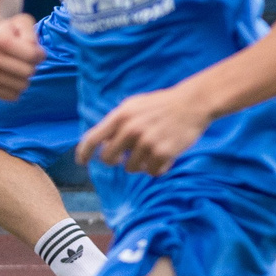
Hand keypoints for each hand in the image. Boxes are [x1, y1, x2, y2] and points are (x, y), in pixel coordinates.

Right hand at [0, 14, 44, 101]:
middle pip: (28, 72)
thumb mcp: (22, 23)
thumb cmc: (8, 32)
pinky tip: (13, 80)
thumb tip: (36, 53)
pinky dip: (17, 90)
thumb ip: (32, 33)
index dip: (39, 54)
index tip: (34, 50)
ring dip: (25, 79)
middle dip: (32, 66)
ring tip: (18, 69)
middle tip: (25, 61)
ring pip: (21, 87)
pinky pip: (11, 97)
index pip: (32, 56)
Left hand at [77, 84, 213, 175]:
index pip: (92, 139)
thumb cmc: (162, 105)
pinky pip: (152, 172)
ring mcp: (146, 142)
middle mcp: (130, 129)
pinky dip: (157, 168)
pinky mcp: (163, 153)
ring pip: (131, 168)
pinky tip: (165, 158)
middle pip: (108, 159)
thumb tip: (100, 143)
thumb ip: (116, 122)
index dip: (83, 153)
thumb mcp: (134, 105)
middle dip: (115, 161)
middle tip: (126, 157)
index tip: (82, 162)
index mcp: (120, 116)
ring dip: (139, 164)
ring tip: (151, 153)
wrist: (194, 103)